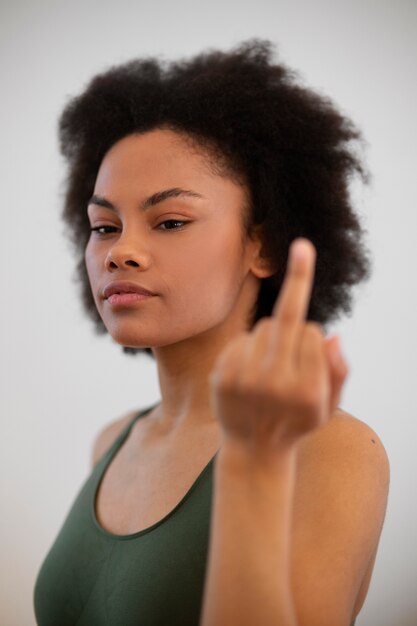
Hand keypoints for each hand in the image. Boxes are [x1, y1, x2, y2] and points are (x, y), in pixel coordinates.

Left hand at [209, 238, 348, 455]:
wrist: (254, 450)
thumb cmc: (297, 422)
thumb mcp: (328, 405)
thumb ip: (338, 371)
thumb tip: (333, 337)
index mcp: (308, 392)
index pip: (312, 332)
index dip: (313, 335)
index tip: (312, 340)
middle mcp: (276, 385)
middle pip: (286, 320)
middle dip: (295, 295)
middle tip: (302, 267)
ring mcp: (246, 381)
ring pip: (263, 327)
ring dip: (271, 336)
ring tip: (271, 365)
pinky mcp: (223, 377)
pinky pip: (241, 339)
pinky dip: (249, 346)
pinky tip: (251, 370)